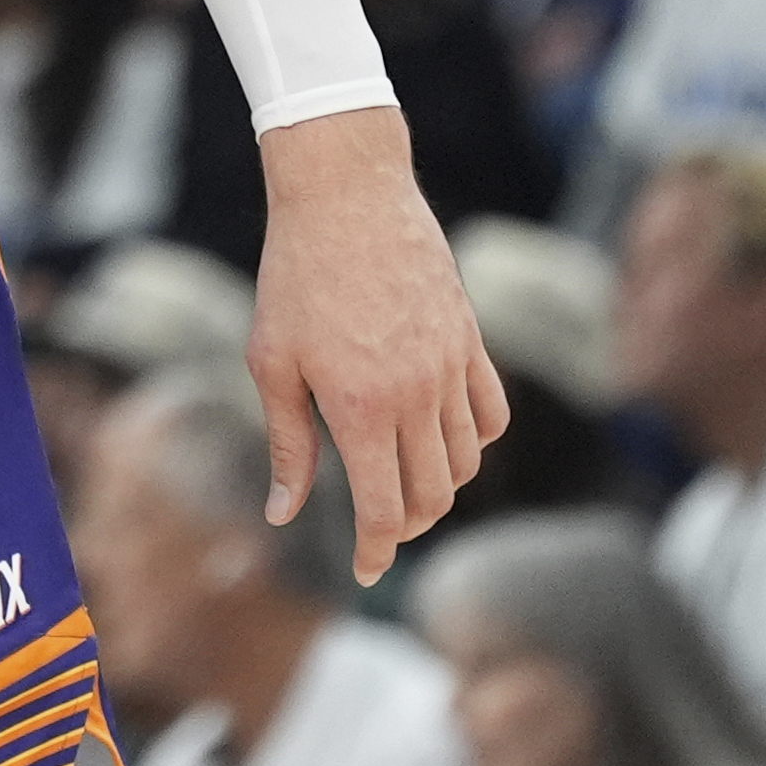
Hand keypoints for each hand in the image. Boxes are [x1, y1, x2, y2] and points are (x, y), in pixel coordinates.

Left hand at [249, 104, 507, 584]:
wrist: (344, 195)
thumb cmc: (294, 276)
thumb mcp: (272, 362)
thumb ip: (289, 445)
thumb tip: (285, 515)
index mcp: (362, 409)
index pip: (383, 511)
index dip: (374, 550)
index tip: (364, 570)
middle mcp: (416, 396)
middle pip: (431, 495)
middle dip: (404, 524)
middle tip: (376, 526)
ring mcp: (451, 367)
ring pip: (466, 461)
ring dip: (441, 487)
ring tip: (405, 484)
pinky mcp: (471, 339)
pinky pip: (492, 413)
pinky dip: (476, 440)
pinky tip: (445, 438)